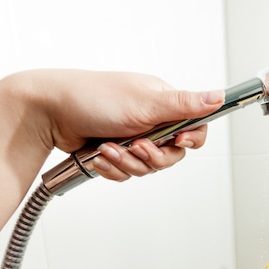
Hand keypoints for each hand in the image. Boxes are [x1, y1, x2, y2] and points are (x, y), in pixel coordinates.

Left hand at [3, 69, 224, 181]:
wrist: (50, 113)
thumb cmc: (92, 98)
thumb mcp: (146, 102)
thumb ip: (185, 105)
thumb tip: (219, 96)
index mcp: (163, 103)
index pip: (195, 126)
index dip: (190, 140)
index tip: (178, 142)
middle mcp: (151, 120)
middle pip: (172, 155)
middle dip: (152, 157)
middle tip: (136, 148)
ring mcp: (133, 137)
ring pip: (148, 167)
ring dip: (127, 163)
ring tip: (109, 149)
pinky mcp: (116, 152)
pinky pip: (127, 173)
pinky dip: (114, 168)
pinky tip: (101, 157)